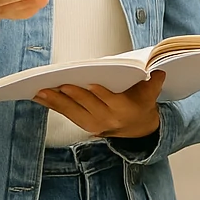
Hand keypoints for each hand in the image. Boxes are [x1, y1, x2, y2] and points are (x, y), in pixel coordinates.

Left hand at [33, 71, 164, 138]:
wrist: (137, 129)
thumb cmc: (141, 104)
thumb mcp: (151, 94)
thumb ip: (154, 82)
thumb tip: (159, 70)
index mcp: (123, 109)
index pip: (111, 101)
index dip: (101, 94)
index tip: (91, 85)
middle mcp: (106, 119)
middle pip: (87, 106)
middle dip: (72, 96)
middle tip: (59, 85)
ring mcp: (93, 124)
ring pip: (73, 112)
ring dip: (56, 102)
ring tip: (41, 91)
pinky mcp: (83, 124)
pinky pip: (66, 114)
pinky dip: (52, 105)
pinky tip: (40, 97)